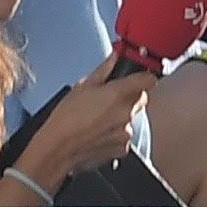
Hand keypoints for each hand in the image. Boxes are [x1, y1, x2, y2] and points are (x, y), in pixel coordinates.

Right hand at [12, 66, 160, 191]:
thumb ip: (104, 70)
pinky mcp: (123, 147)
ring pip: (132, 117)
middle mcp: (126, 112)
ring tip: (99, 117)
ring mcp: (126, 131)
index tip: (138, 76)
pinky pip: (125, 134)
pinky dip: (116, 132)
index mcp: (119, 93)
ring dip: (121, 115)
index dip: (144, 76)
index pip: (148, 80)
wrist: (58, 148)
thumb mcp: (82, 86)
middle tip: (110, 97)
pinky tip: (99, 131)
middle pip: (141, 98)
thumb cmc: (66, 118)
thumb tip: (114, 57)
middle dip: (130, 95)